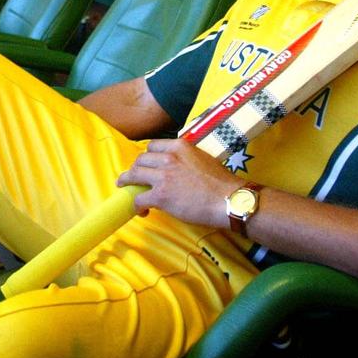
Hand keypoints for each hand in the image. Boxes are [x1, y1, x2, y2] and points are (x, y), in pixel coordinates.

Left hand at [117, 139, 243, 225]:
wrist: (229, 200)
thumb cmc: (221, 183)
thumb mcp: (203, 158)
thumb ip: (186, 159)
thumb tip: (178, 168)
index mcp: (180, 146)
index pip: (153, 146)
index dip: (147, 157)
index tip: (147, 165)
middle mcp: (168, 157)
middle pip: (140, 160)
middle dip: (136, 170)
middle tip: (136, 179)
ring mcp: (163, 176)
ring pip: (133, 175)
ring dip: (128, 183)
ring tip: (128, 191)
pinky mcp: (160, 195)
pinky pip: (138, 198)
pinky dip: (137, 205)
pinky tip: (142, 210)